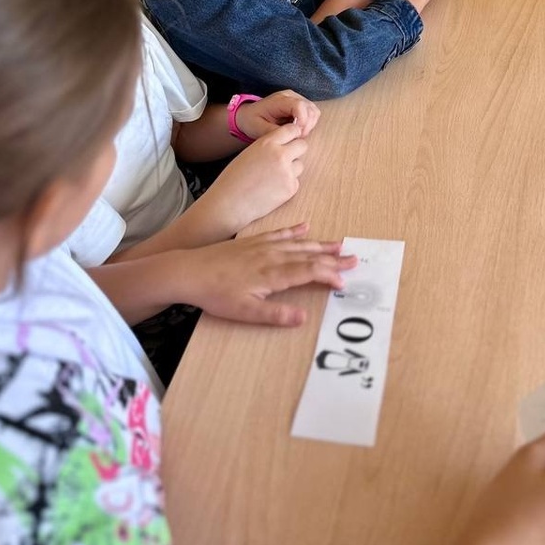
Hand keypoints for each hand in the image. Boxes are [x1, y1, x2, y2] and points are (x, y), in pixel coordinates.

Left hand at [174, 224, 357, 324]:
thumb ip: (275, 315)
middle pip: (309, 256)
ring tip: (339, 244)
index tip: (345, 282)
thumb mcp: (245, 312)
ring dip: (320, 244)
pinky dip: (294, 231)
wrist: (188, 271)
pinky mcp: (252, 242)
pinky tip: (305, 227)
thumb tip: (303, 317)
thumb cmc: (216, 295)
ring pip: (298, 243)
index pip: (309, 273)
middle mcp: (272, 256)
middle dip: (333, 258)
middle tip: (355, 259)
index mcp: (273, 274)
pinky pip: (279, 233)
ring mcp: (262, 246)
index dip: (329, 276)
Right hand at [207, 122, 309, 232]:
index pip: (292, 130)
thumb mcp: (249, 153)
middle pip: (302, 146)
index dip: (293, 135)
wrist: (230, 202)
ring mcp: (287, 172)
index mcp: (267, 143)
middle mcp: (280, 155)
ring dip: (291, 169)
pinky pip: (295, 182)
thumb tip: (285, 144)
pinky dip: (287, 185)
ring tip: (272, 177)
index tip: (292, 140)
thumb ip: (268, 146)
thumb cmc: (234, 178)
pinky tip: (272, 189)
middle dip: (296, 151)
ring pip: (299, 165)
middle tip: (286, 159)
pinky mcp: (290, 188)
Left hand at [235, 90, 319, 140]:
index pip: (299, 105)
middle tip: (297, 137)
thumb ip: (275, 132)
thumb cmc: (252, 121)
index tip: (298, 134)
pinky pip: (312, 114)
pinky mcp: (300, 105)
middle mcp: (290, 96)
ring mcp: (297, 99)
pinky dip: (309, 124)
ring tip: (298, 135)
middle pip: (310, 108)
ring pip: (314, 111)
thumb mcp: (258, 129)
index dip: (303, 121)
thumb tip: (292, 136)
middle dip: (307, 125)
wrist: (249, 115)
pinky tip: (298, 131)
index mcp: (279, 100)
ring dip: (310, 125)